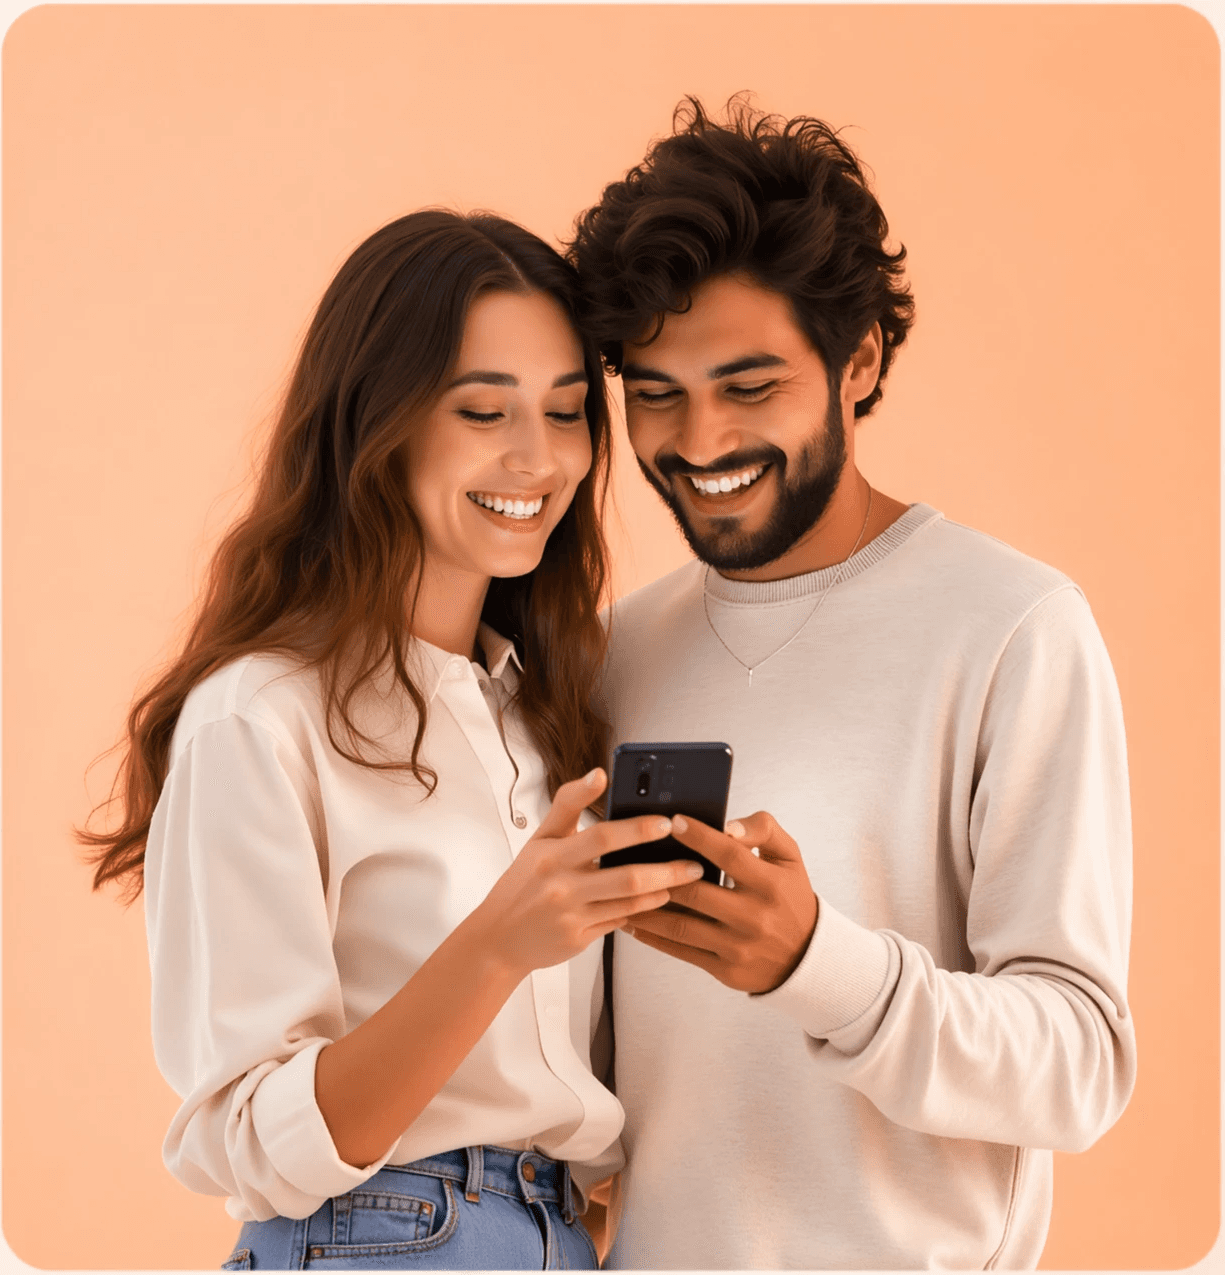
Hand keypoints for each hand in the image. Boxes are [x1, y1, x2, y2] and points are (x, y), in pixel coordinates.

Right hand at [470, 769, 705, 979]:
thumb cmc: (523, 882)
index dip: (636, 828)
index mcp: (553, 854)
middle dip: (666, 868)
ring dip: (663, 891)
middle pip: (626, 876)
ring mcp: (572, 916)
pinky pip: (620, 922)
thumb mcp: (539, 838)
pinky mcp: (579, 939)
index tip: (666, 821)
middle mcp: (563, 886)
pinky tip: (663, 901)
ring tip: (688, 879)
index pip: (601, 837)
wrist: (498, 938)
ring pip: (629, 904)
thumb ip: (569, 803)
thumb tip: (600, 773)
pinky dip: (644, 912)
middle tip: (695, 860)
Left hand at [624, 811, 817, 993]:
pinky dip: (653, 937)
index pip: (730, 855)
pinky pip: (681, 952)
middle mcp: (754, 917)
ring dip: (646, 909)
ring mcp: (738, 947)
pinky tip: (631, 922)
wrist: (806, 958)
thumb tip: (729, 825)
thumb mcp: (789, 858)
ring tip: (618, 891)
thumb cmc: (789, 896)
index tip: (674, 821)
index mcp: (770, 884)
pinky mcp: (725, 970)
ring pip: (682, 926)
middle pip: (697, 892)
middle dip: (661, 874)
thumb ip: (763, 829)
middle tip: (630, 857)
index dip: (700, 837)